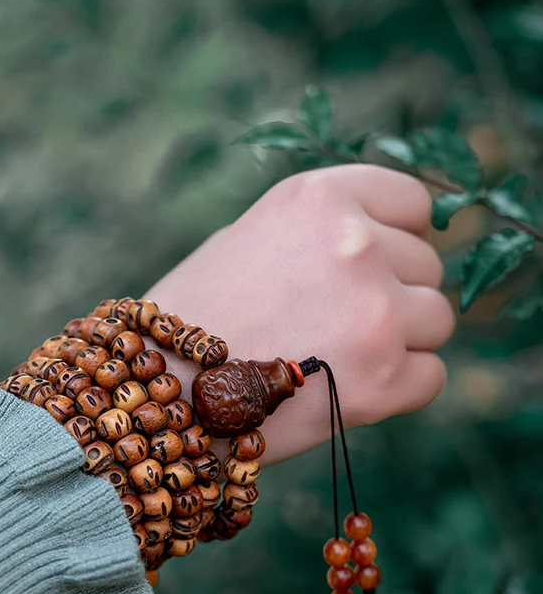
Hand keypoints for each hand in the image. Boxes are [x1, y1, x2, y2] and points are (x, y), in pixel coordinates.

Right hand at [144, 164, 454, 465]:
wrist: (157, 394)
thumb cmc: (193, 318)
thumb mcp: (251, 237)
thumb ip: (323, 233)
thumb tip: (391, 245)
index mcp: (318, 199)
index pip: (413, 202)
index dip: (397, 237)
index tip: (377, 264)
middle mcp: (354, 245)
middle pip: (426, 266)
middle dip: (392, 294)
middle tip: (334, 325)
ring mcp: (374, 314)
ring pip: (436, 320)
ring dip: (400, 340)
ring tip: (337, 358)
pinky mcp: (381, 381)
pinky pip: (432, 376)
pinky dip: (400, 387)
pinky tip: (349, 390)